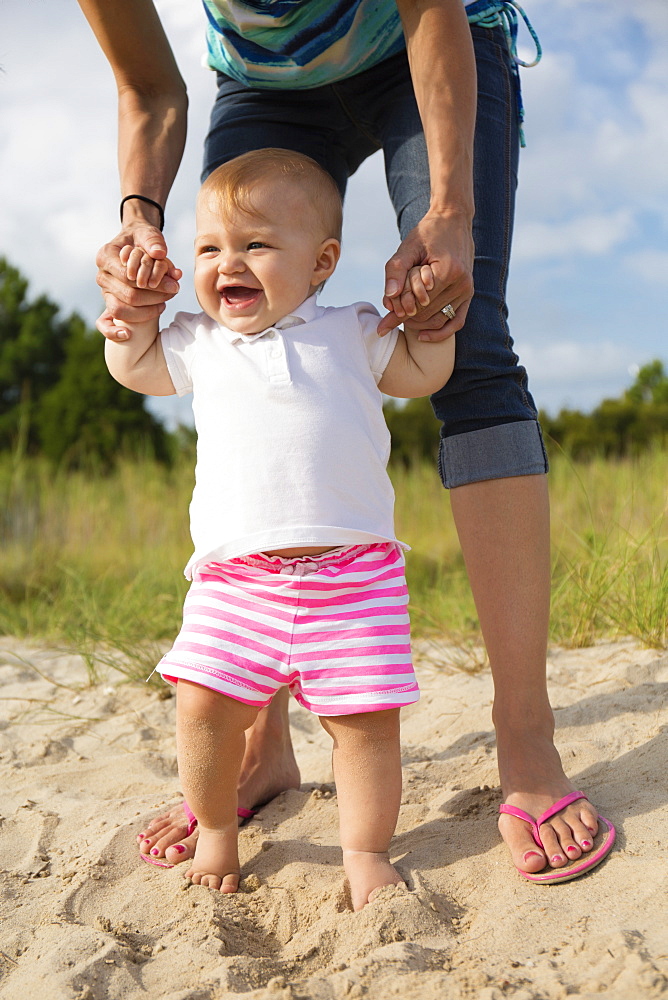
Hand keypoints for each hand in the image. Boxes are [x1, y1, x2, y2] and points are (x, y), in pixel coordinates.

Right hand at [95, 223, 181, 340]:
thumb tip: (159, 253)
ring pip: (120, 310)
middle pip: (128, 295)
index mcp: (106, 256)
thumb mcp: (147, 233)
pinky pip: (104, 323)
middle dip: (154, 297)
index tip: (174, 284)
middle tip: (174, 293)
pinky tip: (128, 336)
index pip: (129, 276)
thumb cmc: (141, 239)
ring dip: (145, 312)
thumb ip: (153, 240)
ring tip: (164, 305)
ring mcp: (104, 291)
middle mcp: (102, 275)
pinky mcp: (108, 303)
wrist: (133, 244)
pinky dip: (113, 332)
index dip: (153, 283)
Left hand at [377, 209, 473, 340]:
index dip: (398, 309)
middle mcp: (461, 283)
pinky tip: (422, 337)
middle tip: (391, 308)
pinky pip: (456, 322)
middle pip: (425, 313)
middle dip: (406, 313)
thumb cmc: (427, 233)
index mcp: (447, 271)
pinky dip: (440, 333)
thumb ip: (395, 270)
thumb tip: (389, 297)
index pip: (416, 302)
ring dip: (417, 321)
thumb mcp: (407, 247)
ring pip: (437, 319)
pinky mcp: (469, 293)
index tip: (384, 315)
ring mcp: (467, 290)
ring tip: (402, 313)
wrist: (453, 220)